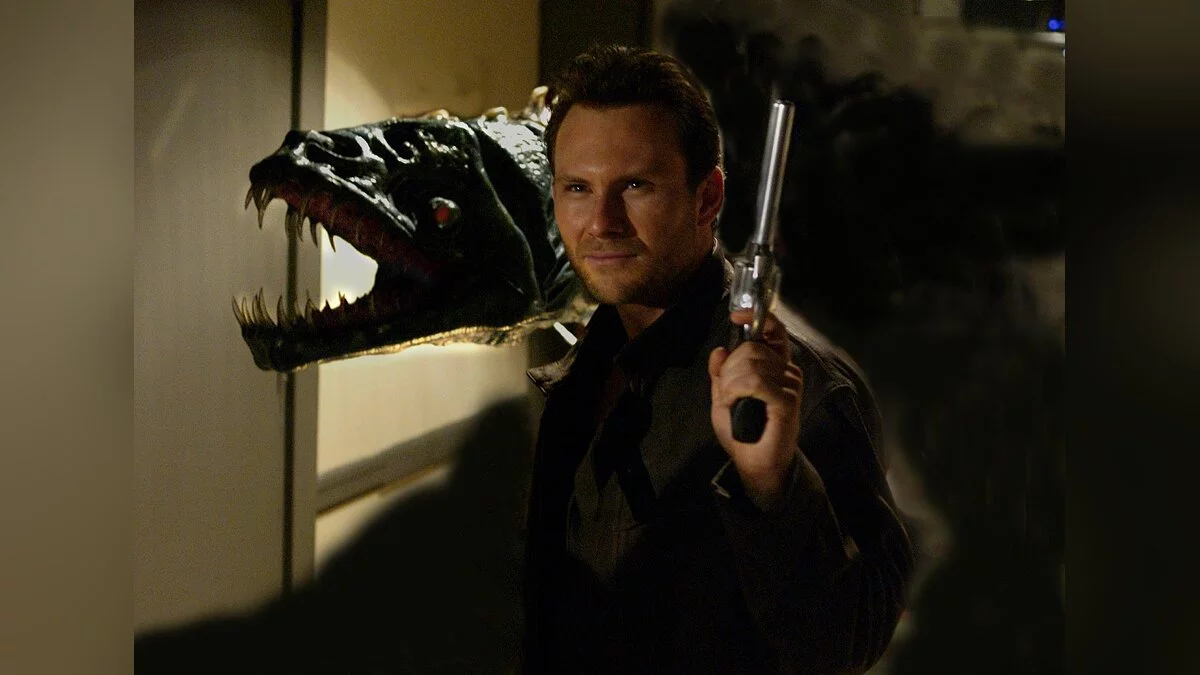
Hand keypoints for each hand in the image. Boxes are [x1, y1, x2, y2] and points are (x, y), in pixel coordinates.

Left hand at [708, 309, 803, 507]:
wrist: (755, 462)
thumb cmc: (742, 431)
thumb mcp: (724, 398)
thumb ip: (721, 374)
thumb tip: (719, 350)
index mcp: (774, 366)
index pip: (774, 333)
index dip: (759, 319)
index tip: (737, 315)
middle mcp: (786, 371)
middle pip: (751, 349)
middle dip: (729, 368)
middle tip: (727, 392)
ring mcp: (790, 385)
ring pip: (751, 365)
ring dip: (731, 383)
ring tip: (733, 402)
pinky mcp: (787, 400)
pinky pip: (756, 382)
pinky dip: (738, 390)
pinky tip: (735, 402)